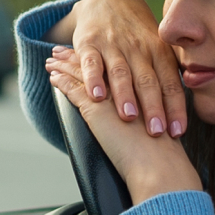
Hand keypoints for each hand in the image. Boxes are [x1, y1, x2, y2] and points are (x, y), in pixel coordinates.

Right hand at [44, 0, 186, 137]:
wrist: (108, 2)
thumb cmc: (137, 37)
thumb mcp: (158, 50)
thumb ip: (170, 76)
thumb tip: (185, 112)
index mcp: (159, 53)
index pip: (170, 83)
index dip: (175, 108)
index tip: (177, 131)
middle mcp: (139, 49)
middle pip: (148, 81)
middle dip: (153, 107)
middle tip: (157, 131)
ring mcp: (114, 46)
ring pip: (121, 73)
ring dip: (125, 95)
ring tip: (129, 117)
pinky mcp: (89, 44)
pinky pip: (92, 63)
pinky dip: (93, 79)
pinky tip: (97, 96)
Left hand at [46, 50, 202, 201]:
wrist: (158, 164)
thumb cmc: (162, 152)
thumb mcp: (159, 121)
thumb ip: (150, 110)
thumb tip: (143, 114)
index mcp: (144, 82)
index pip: (116, 64)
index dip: (101, 58)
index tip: (87, 54)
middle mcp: (127, 82)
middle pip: (99, 63)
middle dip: (79, 56)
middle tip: (62, 50)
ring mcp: (110, 93)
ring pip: (83, 71)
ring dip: (66, 64)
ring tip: (52, 61)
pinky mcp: (95, 106)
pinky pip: (73, 87)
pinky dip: (61, 81)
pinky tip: (53, 77)